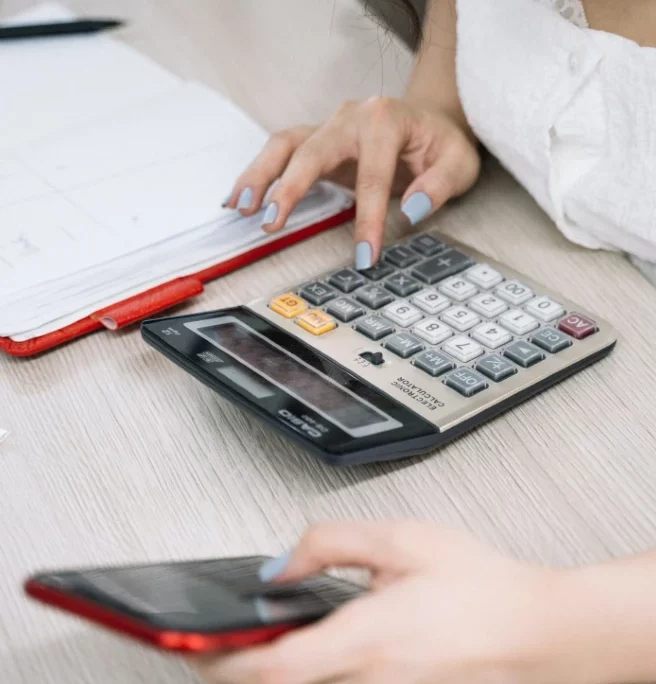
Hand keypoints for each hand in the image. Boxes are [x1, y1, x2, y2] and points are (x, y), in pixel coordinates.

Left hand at [188, 521, 562, 683]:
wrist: (536, 632)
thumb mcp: (403, 540)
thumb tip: (282, 564)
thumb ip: (331, 544)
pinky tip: (308, 652)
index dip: (219, 658)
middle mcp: (370, 683)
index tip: (189, 643)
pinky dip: (309, 675)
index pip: (270, 666)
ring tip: (256, 642)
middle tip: (214, 640)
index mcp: (366, 640)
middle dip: (236, 667)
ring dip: (271, 672)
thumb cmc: (480, 586)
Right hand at [223, 98, 479, 268]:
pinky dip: (259, 173)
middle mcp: (351, 117)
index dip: (367, 220)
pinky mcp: (317, 139)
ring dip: (260, 176)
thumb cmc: (441, 144)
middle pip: (312, 150)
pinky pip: (281, 152)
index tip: (363, 258)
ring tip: (241, 208)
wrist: (429, 121)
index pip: (372, 176)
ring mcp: (329, 125)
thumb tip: (409, 209)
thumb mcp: (459, 163)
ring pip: (285, 145)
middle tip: (272, 223)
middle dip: (290, 188)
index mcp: (386, 120)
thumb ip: (438, 185)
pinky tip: (240, 198)